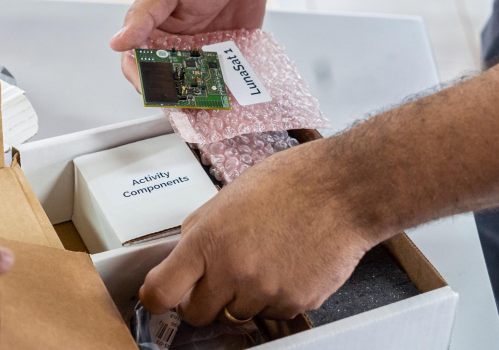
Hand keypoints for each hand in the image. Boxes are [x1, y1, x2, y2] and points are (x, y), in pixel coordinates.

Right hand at [109, 0, 276, 89]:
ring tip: (206, 105)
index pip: (135, 61)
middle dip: (171, 94)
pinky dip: (222, 91)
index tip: (151, 90)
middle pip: (163, 80)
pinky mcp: (222, 56)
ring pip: (190, 85)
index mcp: (150, 28)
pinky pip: (218, 79)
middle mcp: (171, 44)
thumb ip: (143, 15)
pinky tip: (227, 98)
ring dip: (196, 97)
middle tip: (183, 101)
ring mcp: (197, 52)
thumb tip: (117, 42)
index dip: (140, 79)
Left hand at [139, 139, 374, 323]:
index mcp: (209, 240)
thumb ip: (199, 232)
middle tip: (216, 278)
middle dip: (202, 300)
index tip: (159, 297)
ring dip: (241, 297)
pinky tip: (285, 265)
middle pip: (198, 314)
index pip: (162, 291)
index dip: (156, 298)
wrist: (342, 189)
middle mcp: (234, 271)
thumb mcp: (226, 198)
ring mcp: (266, 291)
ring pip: (236, 315)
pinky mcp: (295, 303)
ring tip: (261, 260)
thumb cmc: (289, 183)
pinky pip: (271, 313)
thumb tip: (180, 258)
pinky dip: (274, 297)